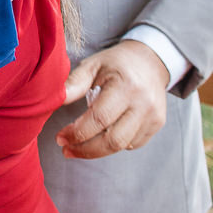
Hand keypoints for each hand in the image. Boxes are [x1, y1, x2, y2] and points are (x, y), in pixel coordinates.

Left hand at [55, 40, 169, 157]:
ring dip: (97, 151)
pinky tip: (102, 136)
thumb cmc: (116, 63)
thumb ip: (74, 83)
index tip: (60, 138)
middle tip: (66, 149)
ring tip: (78, 147)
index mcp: (125, 85)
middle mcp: (143, 103)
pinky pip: (133, 144)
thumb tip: (54, 99)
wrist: (150, 61)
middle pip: (113, 140)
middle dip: (86, 149)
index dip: (77, 133)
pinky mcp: (158, 124)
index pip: (99, 119)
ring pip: (122, 146)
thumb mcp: (92, 65)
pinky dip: (114, 145)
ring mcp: (153, 115)